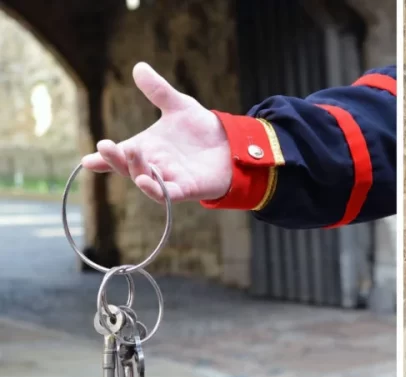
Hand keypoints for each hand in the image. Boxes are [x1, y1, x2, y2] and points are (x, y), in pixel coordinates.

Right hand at [81, 62, 232, 203]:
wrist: (231, 143)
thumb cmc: (201, 129)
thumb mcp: (178, 106)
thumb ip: (158, 91)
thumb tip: (139, 67)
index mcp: (146, 148)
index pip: (121, 153)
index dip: (104, 158)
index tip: (87, 160)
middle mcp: (154, 165)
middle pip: (128, 167)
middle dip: (115, 159)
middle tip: (105, 146)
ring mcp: (170, 179)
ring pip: (146, 180)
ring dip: (136, 169)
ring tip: (131, 152)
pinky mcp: (187, 189)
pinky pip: (168, 195)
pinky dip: (156, 191)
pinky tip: (145, 183)